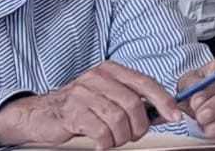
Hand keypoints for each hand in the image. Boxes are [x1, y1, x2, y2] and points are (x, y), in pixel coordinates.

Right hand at [0, 61, 182, 148]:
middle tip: (133, 135)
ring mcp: (83, 93)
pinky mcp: (72, 111)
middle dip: (139, 126)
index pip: (145, 83)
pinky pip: (101, 131)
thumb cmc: (80, 107)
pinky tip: (102, 144)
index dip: (163, 101)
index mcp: (111, 70)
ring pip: (118, 118)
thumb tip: (165, 112)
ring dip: (122, 136)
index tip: (174, 116)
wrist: (40, 114)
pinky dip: (106, 142)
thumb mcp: (108, 97)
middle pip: (133, 104)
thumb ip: (134, 101)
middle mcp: (98, 77)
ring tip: (115, 140)